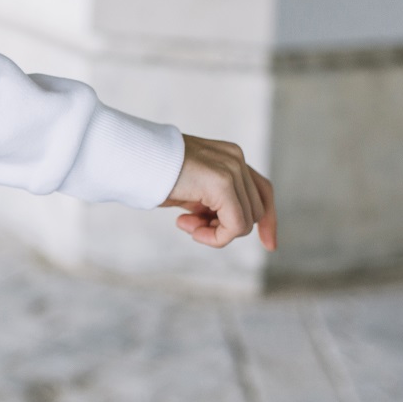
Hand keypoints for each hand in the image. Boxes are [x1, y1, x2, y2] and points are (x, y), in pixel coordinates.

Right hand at [160, 134, 276, 251]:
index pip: (263, 191)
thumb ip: (212, 200)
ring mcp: (231, 169)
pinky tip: (184, 225)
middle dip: (225, 227)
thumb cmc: (153, 172)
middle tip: (190, 224)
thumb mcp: (191, 187)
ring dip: (215, 232)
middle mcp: (236, 159)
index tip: (269, 245)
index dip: (268, 220)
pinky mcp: (222, 183)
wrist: (133, 156)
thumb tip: (224, 226)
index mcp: (230, 156)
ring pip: (245, 222)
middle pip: (255, 211)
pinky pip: (234, 226)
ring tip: (184, 222)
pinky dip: (214, 237)